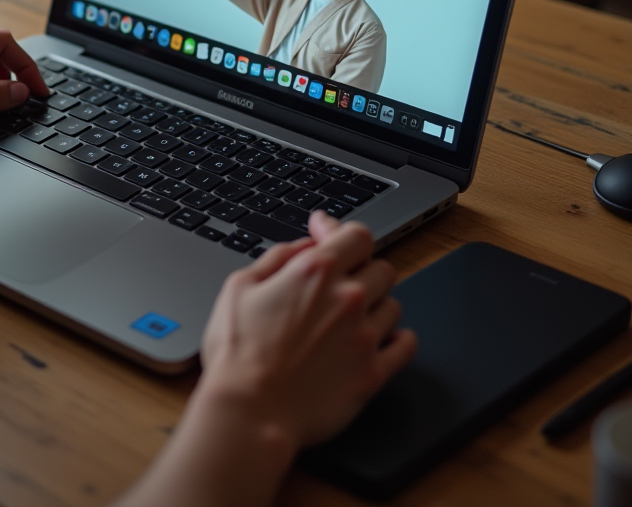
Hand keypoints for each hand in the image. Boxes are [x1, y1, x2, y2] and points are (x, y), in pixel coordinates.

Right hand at [197, 212, 415, 451]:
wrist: (249, 411)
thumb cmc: (237, 352)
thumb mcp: (240, 286)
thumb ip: (277, 258)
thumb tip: (303, 246)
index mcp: (316, 272)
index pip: (355, 235)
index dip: (341, 230)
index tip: (328, 231)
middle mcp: (348, 298)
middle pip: (380, 268)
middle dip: (360, 268)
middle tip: (340, 278)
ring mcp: (365, 336)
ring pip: (393, 304)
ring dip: (376, 304)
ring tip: (352, 314)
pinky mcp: (373, 373)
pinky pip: (405, 346)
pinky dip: (398, 339)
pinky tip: (382, 339)